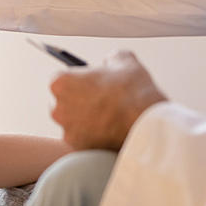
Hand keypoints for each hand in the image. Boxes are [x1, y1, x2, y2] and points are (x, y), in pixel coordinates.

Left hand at [49, 50, 166, 150]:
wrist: (147, 125)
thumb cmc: (133, 93)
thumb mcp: (124, 61)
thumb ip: (110, 58)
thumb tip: (110, 61)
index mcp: (61, 82)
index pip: (61, 79)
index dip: (78, 81)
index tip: (90, 84)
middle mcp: (58, 107)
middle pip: (63, 102)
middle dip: (78, 101)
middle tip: (101, 101)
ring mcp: (67, 129)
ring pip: (72, 122)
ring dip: (84, 120)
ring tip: (108, 117)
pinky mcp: (79, 147)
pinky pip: (83, 139)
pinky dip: (93, 136)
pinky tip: (110, 130)